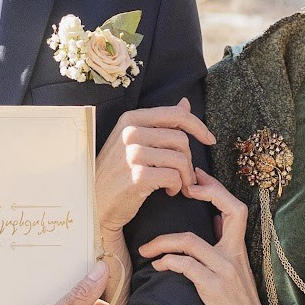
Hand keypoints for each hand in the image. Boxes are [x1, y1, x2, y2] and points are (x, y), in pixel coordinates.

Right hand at [95, 99, 214, 230]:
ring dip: (185, 176)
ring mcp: (132, 154)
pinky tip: (168, 192)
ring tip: (177, 185)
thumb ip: (160, 122)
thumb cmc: (117, 171)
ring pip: (180, 159)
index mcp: (131, 119)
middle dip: (189, 160)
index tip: (209, 139)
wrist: (95, 202)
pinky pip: (174, 177)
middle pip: (181, 139)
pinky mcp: (137, 176)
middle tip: (183, 175)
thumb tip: (186, 102)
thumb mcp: (134, 140)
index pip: (176, 114)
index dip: (198, 126)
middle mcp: (131, 132)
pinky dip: (177, 186)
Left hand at [140, 169, 275, 304]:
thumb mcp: (236, 272)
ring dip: (163, 241)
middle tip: (181, 189)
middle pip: (229, 209)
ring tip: (146, 249)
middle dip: (206, 191)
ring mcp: (224, 271)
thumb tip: (211, 224)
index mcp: (238, 249)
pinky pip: (185, 266)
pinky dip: (167, 262)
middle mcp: (234, 255)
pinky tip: (157, 266)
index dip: (217, 189)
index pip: (236, 208)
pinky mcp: (213, 288)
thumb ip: (224, 247)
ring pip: (191, 241)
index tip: (196, 179)